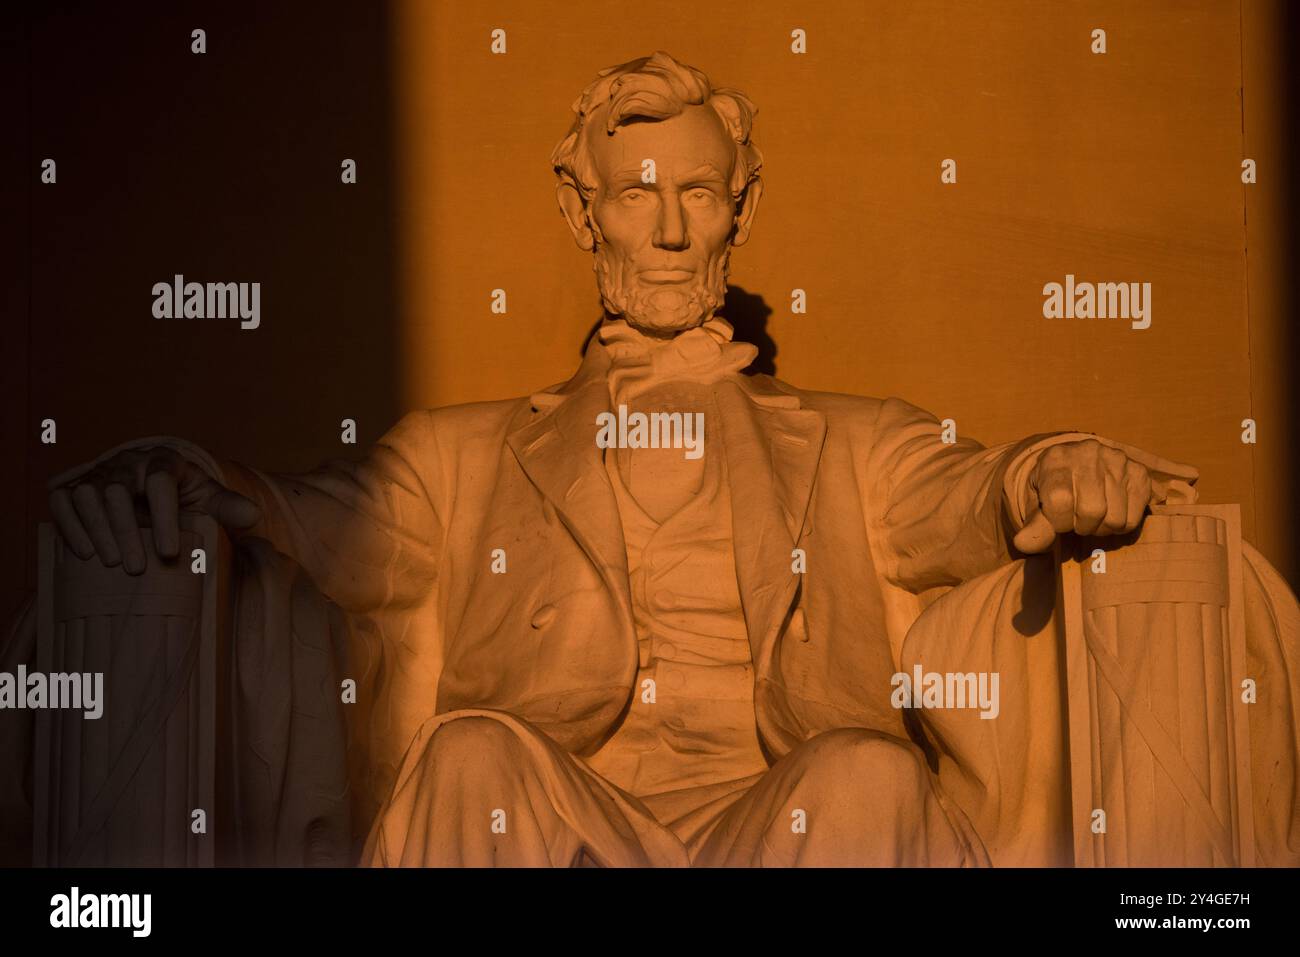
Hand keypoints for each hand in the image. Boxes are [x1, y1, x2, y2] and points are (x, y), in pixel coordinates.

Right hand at [48, 446, 260, 573]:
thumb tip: (253, 516)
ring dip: (96, 530)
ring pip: (87, 494)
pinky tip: (83, 553)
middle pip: (118, 490)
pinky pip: (61, 500)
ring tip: (112, 563)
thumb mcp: (208, 498)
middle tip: (136, 568)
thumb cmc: (184, 494)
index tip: (169, 552)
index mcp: (164, 461)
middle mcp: (126, 463)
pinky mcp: (74, 486)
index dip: (164, 515)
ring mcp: (98, 473)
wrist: (152, 483)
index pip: (160, 481)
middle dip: (125, 530)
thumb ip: (228, 505)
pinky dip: (68, 524)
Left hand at [1011, 439, 1156, 553]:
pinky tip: (1110, 512)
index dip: (1058, 521)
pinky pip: (1133, 519)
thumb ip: (1034, 527)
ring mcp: (1117, 460)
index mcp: (1055, 459)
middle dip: (1082, 526)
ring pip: (1115, 519)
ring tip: (1094, 516)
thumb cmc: (1053, 490)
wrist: (1074, 468)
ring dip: (1102, 528)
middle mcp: (1089, 453)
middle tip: (1077, 520)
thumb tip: (1023, 545)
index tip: (1058, 519)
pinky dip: (1120, 526)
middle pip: (1092, 511)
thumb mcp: (1037, 505)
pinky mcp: (1139, 473)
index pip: (1059, 501)